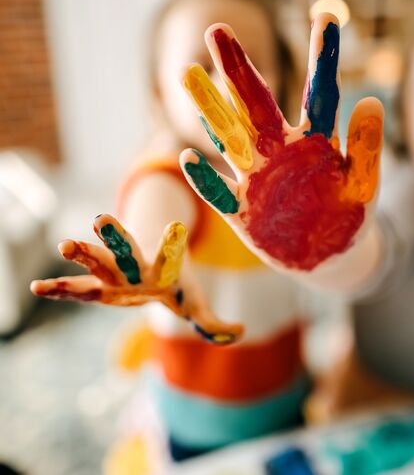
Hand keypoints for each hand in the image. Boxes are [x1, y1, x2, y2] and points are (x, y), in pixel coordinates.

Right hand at [30, 214, 243, 343]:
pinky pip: (76, 289)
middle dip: (115, 237)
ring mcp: (115, 275)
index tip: (177, 225)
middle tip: (101, 219)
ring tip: (64, 245)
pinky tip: (37, 289)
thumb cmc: (177, 286)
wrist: (152, 266)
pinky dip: (59, 290)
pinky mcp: (99, 287)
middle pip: (126, 251)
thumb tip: (239, 332)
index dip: (173, 242)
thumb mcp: (196, 304)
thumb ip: (213, 323)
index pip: (169, 255)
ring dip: (83, 253)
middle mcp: (136, 268)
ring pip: (98, 262)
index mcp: (163, 269)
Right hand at [179, 13, 383, 270]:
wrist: (330, 257)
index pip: (319, 93)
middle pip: (256, 104)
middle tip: (216, 29)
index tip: (328, 17)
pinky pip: (219, 193)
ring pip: (229, 138)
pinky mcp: (242, 212)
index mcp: (315, 141)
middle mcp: (279, 151)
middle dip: (238, 70)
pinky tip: (189, 158)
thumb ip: (365, 147)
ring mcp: (257, 178)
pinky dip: (205, 180)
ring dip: (210, 110)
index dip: (323, 57)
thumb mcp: (363, 184)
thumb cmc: (349, 215)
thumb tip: (371, 101)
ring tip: (188, 73)